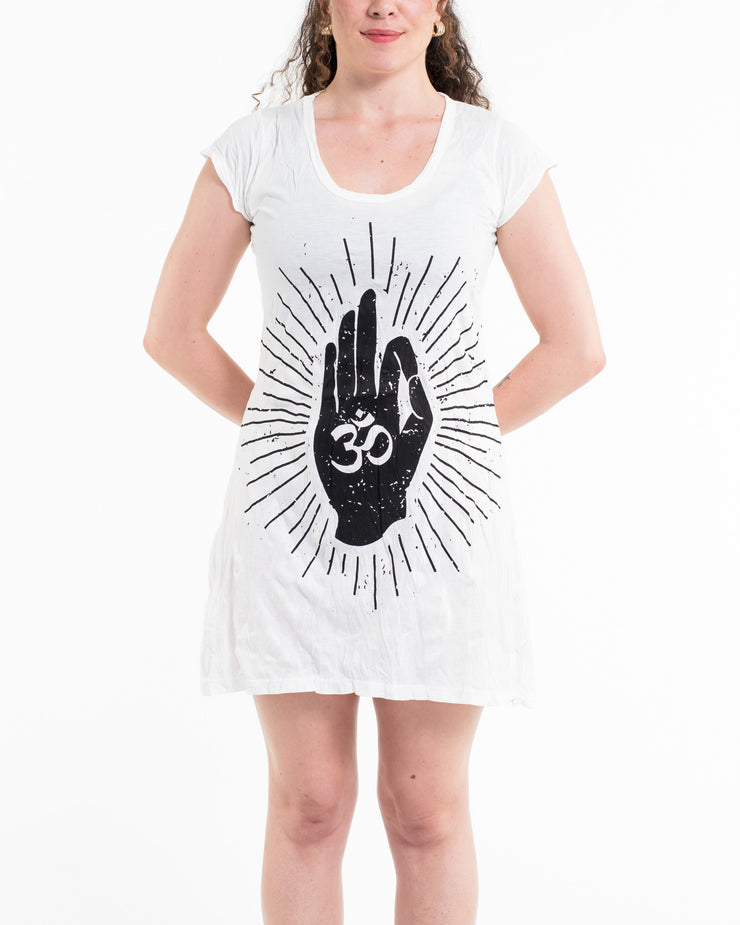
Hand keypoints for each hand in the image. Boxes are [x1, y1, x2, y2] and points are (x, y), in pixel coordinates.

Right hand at [313, 287, 432, 545]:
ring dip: (347, 342)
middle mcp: (366, 406)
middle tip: (367, 293)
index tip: (395, 311)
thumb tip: (404, 347)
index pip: (389, 364)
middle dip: (367, 327)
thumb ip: (416, 387)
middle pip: (366, 358)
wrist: (374, 511)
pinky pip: (328, 393)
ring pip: (347, 371)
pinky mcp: (326, 428)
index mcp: (389, 406)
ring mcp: (345, 415)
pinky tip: (331, 347)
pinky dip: (329, 371)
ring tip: (350, 313)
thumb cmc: (401, 474)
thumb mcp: (419, 426)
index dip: (390, 337)